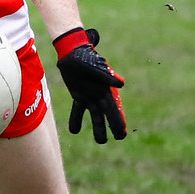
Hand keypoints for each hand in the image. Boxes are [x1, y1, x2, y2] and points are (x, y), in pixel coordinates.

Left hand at [55, 27, 126, 143]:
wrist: (72, 52)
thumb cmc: (85, 57)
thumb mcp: (96, 66)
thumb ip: (106, 76)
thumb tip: (121, 84)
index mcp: (106, 89)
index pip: (114, 108)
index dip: (118, 120)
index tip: (121, 133)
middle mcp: (99, 94)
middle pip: (107, 114)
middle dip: (112, 126)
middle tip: (118, 138)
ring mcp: (89, 95)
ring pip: (95, 115)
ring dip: (97, 127)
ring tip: (101, 141)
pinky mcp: (78, 94)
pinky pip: (78, 110)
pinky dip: (76, 120)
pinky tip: (74, 131)